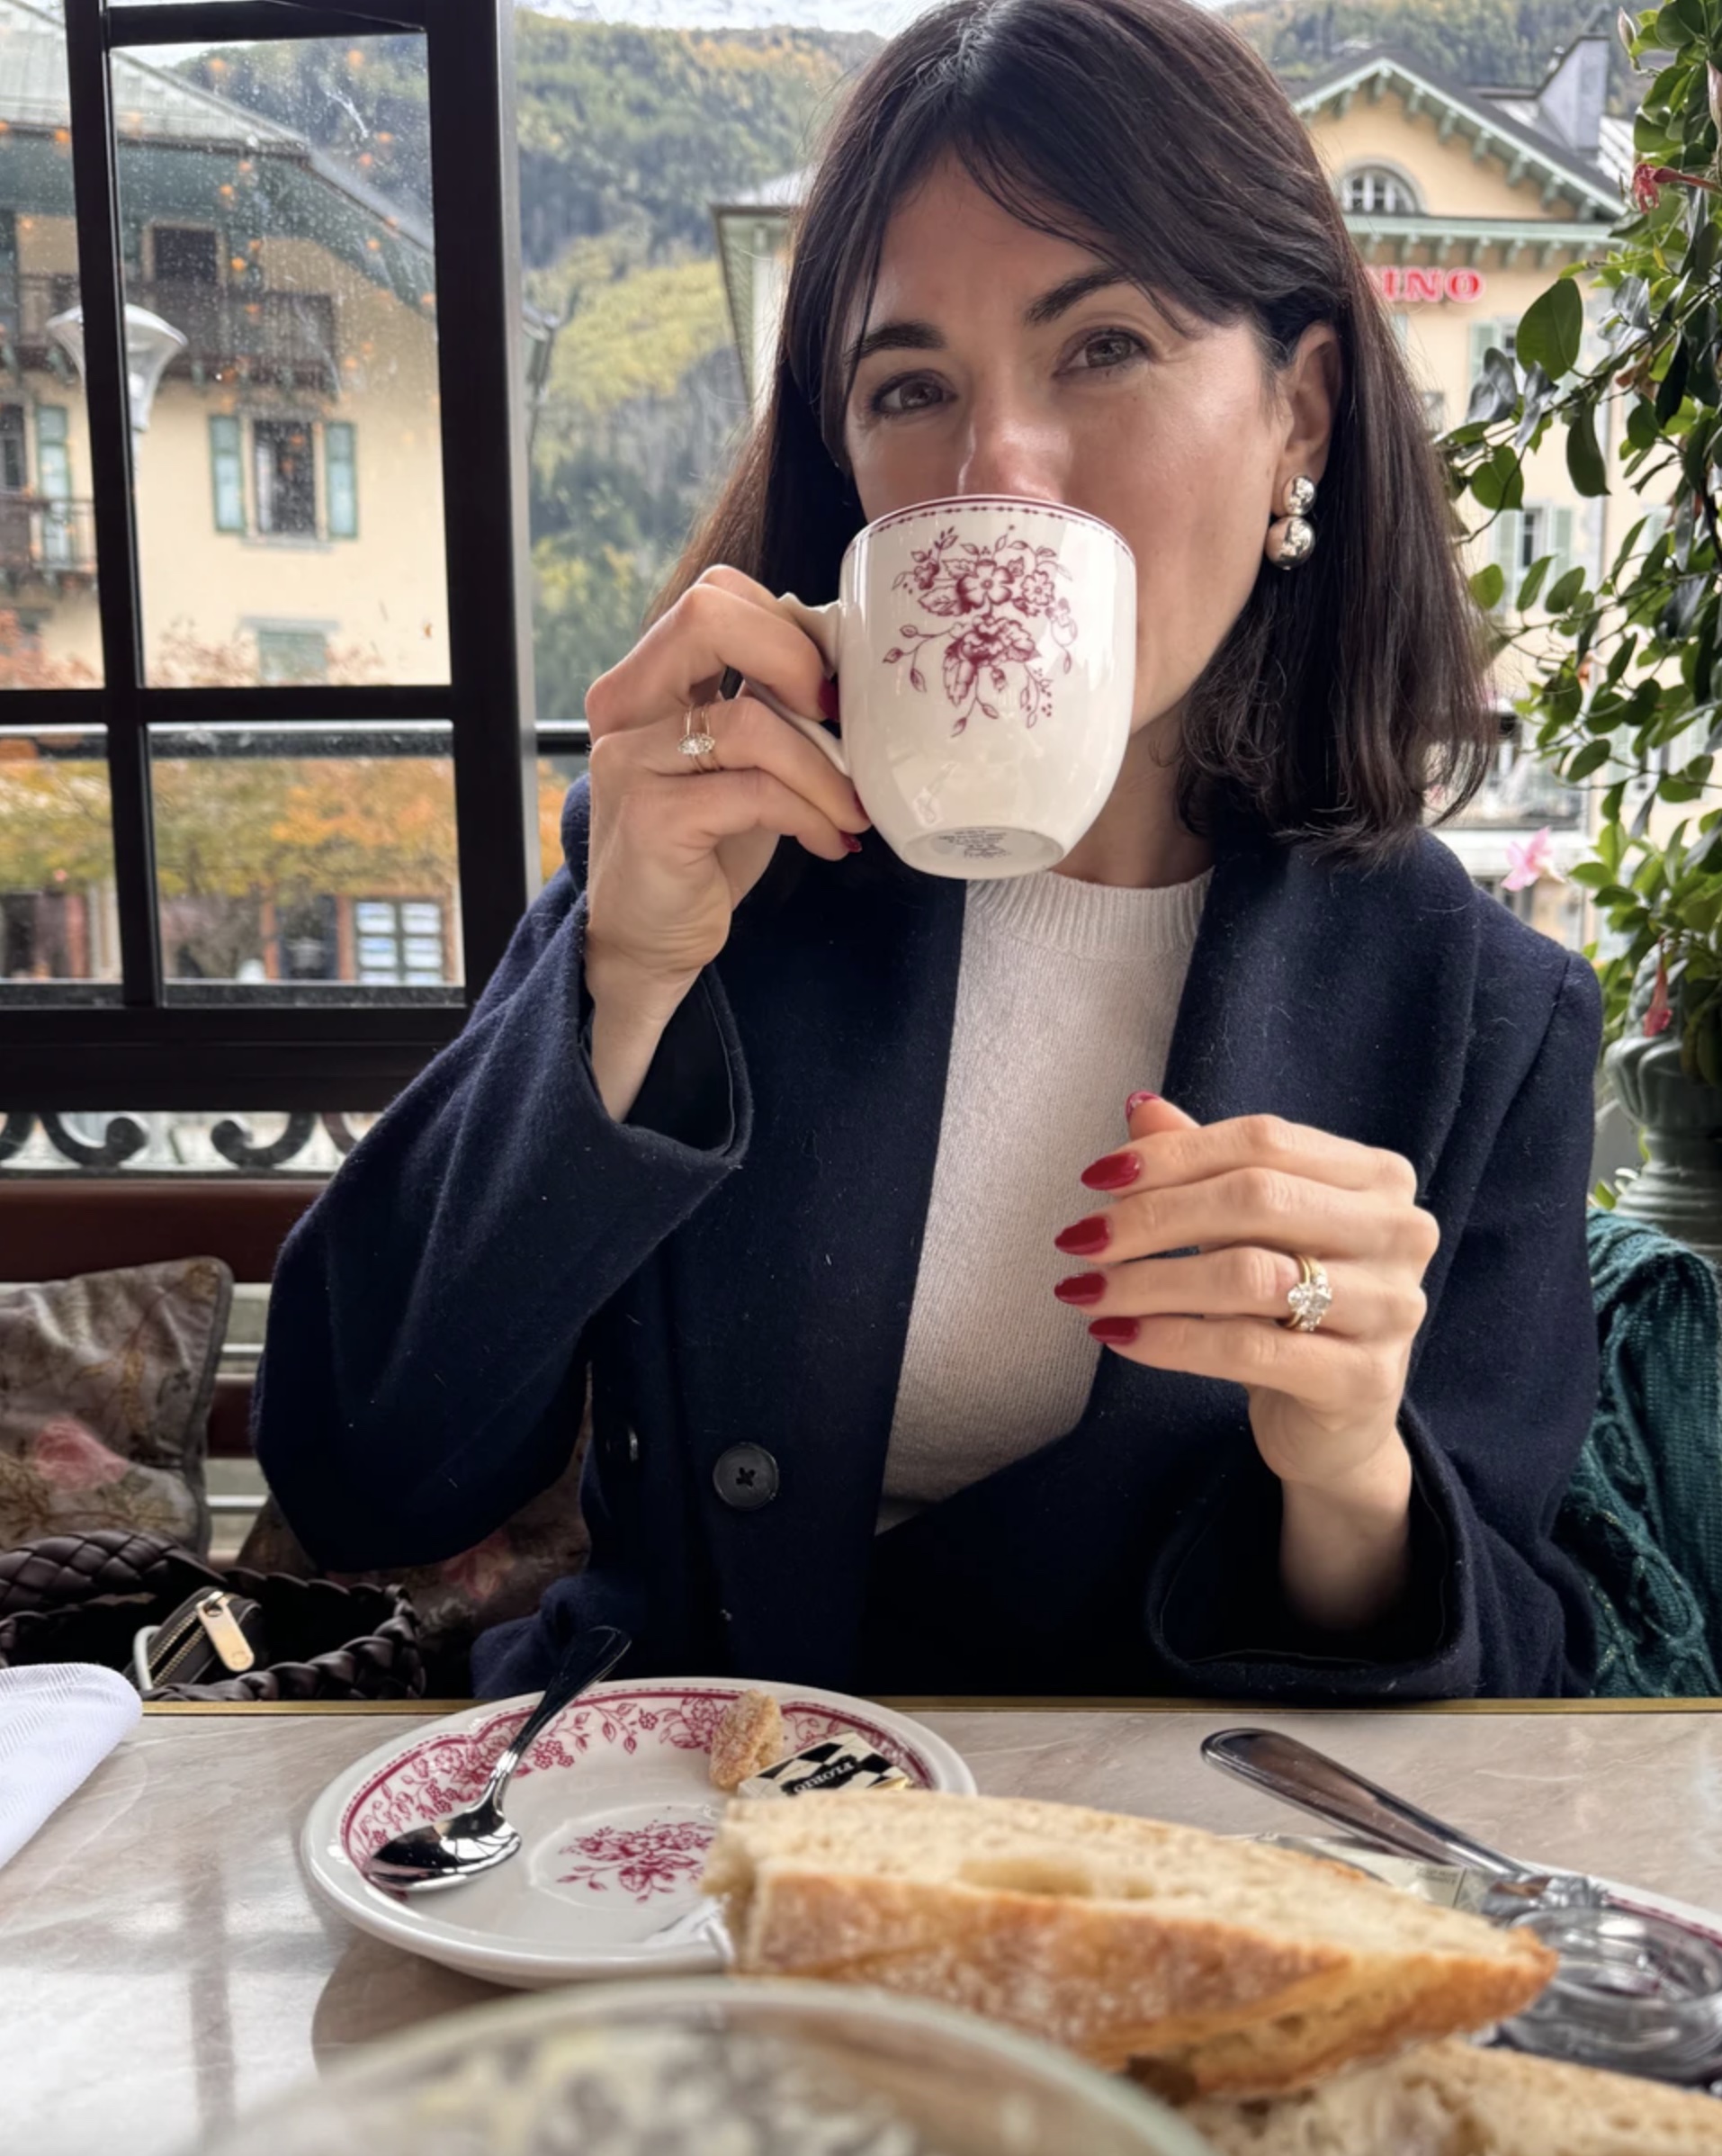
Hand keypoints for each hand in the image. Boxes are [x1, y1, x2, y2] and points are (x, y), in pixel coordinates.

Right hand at [582, 566, 870, 1027]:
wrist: (652, 941)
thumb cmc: (706, 846)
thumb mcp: (740, 761)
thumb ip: (768, 704)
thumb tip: (844, 662)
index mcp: (646, 680)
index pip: (714, 597)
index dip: (785, 626)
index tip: (828, 684)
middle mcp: (624, 707)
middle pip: (709, 618)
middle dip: (795, 659)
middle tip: (838, 717)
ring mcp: (629, 761)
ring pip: (750, 721)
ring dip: (823, 769)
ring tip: (850, 809)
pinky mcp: (652, 819)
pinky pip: (756, 793)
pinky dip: (810, 814)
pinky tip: (827, 841)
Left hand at [1052, 1092, 1439, 1628]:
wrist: (1334, 1425)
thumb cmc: (1287, 1309)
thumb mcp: (1247, 1231)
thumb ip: (1204, 1167)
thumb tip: (1139, 1108)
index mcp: (1377, 1177)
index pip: (1263, 1141)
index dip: (1172, 1154)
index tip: (1095, 1178)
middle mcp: (1398, 1232)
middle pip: (1256, 1199)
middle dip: (1152, 1217)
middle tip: (1078, 1241)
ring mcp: (1392, 1308)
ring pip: (1248, 1276)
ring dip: (1148, 1282)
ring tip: (1085, 1292)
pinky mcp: (1363, 1380)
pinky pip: (1248, 1349)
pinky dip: (1170, 1339)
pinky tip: (1118, 1336)